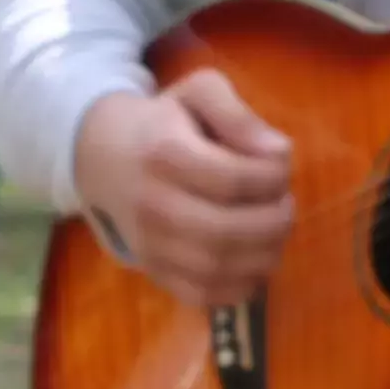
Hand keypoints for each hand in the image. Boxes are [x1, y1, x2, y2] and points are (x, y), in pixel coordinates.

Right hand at [69, 71, 296, 304]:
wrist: (104, 154)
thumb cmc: (163, 120)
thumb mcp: (199, 93)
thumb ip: (239, 114)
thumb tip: (278, 152)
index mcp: (164, 154)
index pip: (233, 179)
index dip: (274, 177)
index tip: (282, 168)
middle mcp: (153, 205)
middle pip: (227, 230)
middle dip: (274, 222)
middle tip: (285, 205)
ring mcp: (150, 245)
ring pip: (218, 268)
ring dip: (265, 255)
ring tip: (275, 231)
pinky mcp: (154, 271)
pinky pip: (204, 295)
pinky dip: (240, 286)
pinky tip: (254, 261)